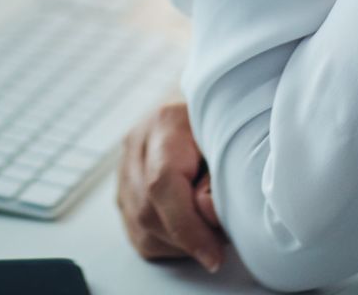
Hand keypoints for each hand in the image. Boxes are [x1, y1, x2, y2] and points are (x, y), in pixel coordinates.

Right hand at [117, 101, 225, 271]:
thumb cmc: (223, 120)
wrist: (202, 102)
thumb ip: (221, 179)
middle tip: (220, 241)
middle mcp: (136, 145)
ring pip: (140, 228)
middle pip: (148, 212)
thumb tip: (207, 214)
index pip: (162, 184)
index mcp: (165, 123)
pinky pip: (138, 232)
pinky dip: (167, 243)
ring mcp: (123, 167)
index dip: (187, 227)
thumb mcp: (234, 140)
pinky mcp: (123, 189)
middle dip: (188, 239)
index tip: (214, 255)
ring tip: (208, 231)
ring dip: (178, 244)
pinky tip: (189, 231)